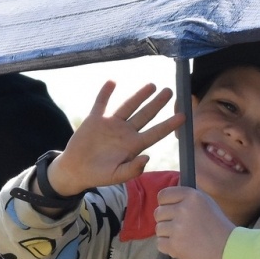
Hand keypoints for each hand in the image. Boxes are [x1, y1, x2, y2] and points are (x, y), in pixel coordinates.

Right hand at [45, 81, 183, 195]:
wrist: (76, 170)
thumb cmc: (98, 175)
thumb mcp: (116, 176)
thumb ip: (132, 169)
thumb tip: (147, 157)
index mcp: (133, 145)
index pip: (156, 133)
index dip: (169, 125)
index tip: (183, 116)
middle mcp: (126, 132)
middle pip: (146, 115)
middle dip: (158, 103)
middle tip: (170, 91)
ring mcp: (111, 124)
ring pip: (128, 106)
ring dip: (139, 95)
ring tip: (152, 85)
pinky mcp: (95, 119)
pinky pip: (101, 103)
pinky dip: (105, 93)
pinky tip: (112, 82)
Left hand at [154, 185, 233, 258]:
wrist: (228, 251)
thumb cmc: (218, 228)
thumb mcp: (206, 203)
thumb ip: (187, 199)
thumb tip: (166, 199)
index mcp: (192, 195)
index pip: (163, 195)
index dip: (165, 204)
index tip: (171, 211)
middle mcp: (183, 209)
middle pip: (158, 213)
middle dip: (166, 221)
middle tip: (180, 228)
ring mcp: (178, 227)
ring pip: (158, 229)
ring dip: (168, 235)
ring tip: (185, 239)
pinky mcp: (175, 244)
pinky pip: (160, 244)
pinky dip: (168, 248)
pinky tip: (182, 248)